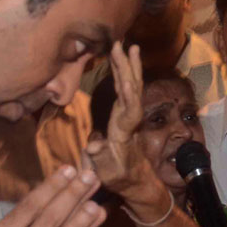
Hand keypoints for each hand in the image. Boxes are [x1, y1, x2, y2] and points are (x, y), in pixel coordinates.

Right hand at [83, 43, 155, 198]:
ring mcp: (128, 114)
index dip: (130, 94)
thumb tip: (92, 146)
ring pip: (130, 86)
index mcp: (125, 131)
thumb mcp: (107, 173)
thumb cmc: (118, 177)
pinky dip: (122, 73)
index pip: (130, 110)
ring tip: (127, 45)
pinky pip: (124, 89)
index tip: (127, 78)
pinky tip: (119, 61)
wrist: (134, 180)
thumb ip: (100, 158)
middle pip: (132, 90)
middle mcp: (129, 118)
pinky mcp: (123, 113)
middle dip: (128, 68)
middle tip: (125, 46)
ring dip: (128, 66)